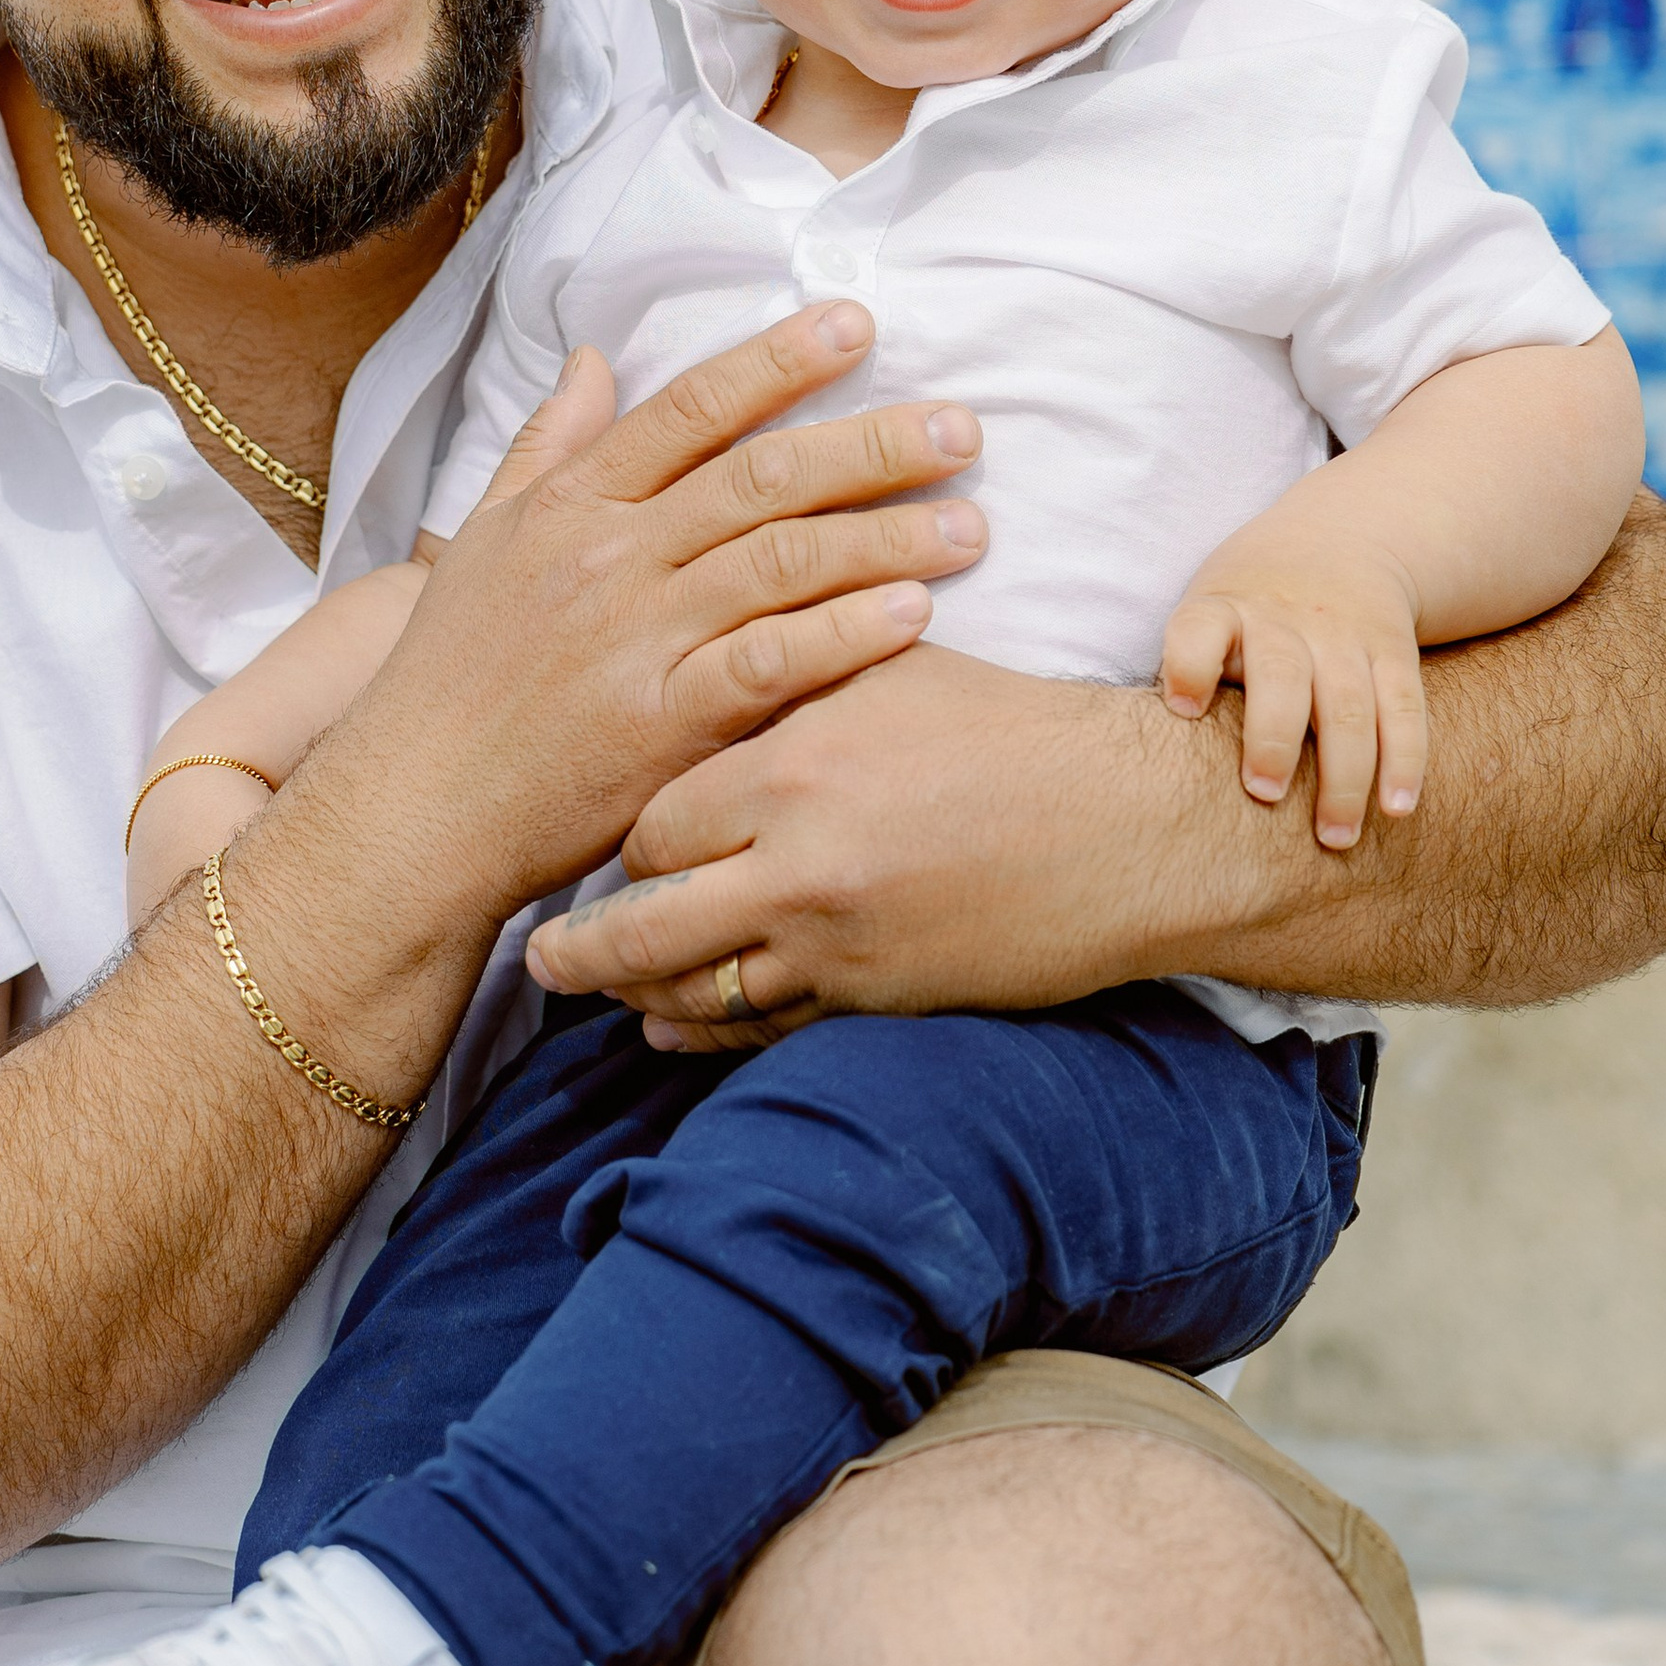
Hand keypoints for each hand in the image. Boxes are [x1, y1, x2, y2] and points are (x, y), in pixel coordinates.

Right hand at [338, 308, 988, 924]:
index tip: (858, 325)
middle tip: (962, 428)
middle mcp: (609, 555)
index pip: (691, 409)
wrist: (414, 811)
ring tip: (972, 522)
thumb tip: (594, 357)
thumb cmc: (448, 680)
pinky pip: (770, 663)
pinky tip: (915, 614)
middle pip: (761, 476)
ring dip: (886, 536)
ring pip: (781, 561)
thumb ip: (547, 445)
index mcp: (572, 504)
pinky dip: (845, 634)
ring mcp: (636, 638)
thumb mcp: (484, 542)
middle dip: (871, 444)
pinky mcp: (660, 724)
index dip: (778, 361)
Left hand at [524, 644, 1191, 1044]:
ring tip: (587, 992)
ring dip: (633, 995)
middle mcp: (799, 861)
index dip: (621, 831)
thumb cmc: (1009, 729)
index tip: (598, 832)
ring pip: (696, 986)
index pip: (657, 816)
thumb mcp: (892, 668)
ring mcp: (836, 941)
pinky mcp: (877, 996)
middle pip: (649, 914)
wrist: (1126, 828)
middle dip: (586, 939)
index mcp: (793, 765)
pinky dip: (705, 1031)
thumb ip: (791, 664)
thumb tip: (707, 635)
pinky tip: (670, 1026)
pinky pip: (763, 1027)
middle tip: (540, 948)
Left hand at [1161, 534, 1428, 851]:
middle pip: (1281, 676)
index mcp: (1224, 609)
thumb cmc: (1247, 605)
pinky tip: (1397, 809)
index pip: (1199, 630)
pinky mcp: (1393, 653)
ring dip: (1345, 775)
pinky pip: (1404, 709)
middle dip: (1273, 738)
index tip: (1181, 709)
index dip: (1189, 665)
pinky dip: (1404, 761)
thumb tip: (1151, 763)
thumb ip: (1188, 670)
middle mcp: (1285, 619)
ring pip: (1349, 705)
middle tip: (1265, 795)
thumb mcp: (1209, 608)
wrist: (1340, 539)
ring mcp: (1344, 636)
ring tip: (1333, 836)